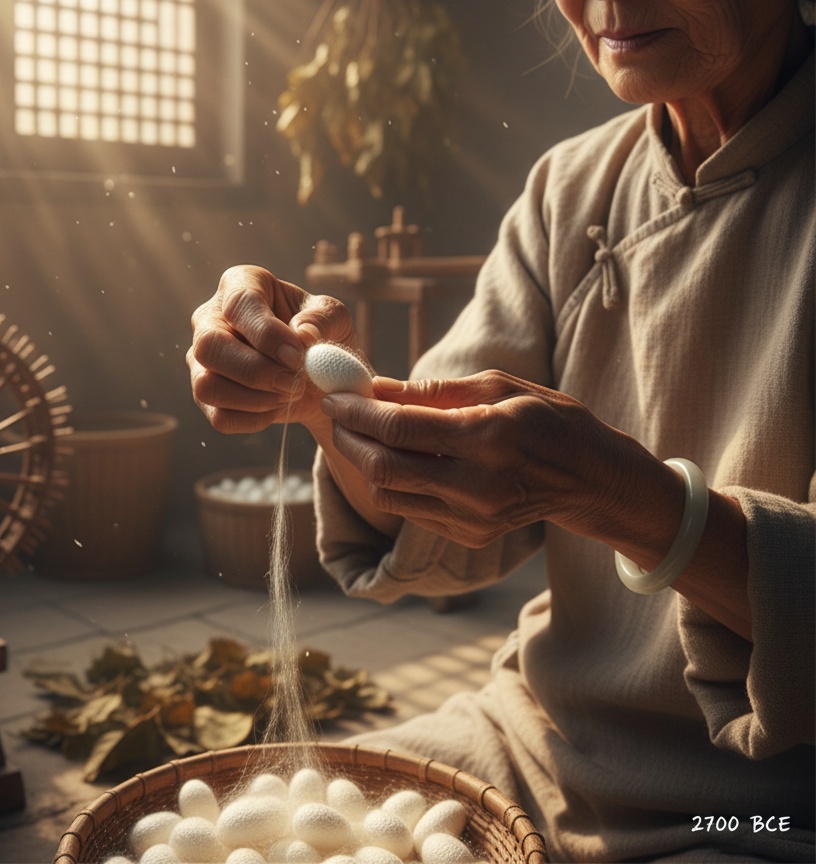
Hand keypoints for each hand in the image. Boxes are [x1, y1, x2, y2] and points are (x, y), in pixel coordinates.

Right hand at [188, 265, 358, 432]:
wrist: (319, 375)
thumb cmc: (321, 334)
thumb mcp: (334, 318)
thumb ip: (320, 319)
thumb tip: (300, 335)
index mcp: (241, 285)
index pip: (239, 305)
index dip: (268, 334)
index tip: (298, 355)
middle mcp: (210, 319)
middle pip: (208, 347)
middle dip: (256, 371)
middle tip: (295, 382)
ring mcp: (202, 360)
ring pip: (206, 386)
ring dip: (255, 399)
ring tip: (289, 393)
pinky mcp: (207, 396)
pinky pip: (220, 417)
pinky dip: (255, 419)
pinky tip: (277, 406)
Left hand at [319, 369, 665, 548]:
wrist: (590, 478)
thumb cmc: (545, 418)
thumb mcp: (496, 386)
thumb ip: (430, 392)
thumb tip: (373, 388)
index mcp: (486, 438)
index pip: (397, 428)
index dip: (355, 410)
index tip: (333, 394)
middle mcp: (476, 487)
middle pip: (382, 468)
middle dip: (348, 438)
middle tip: (337, 414)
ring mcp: (472, 519)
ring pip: (388, 494)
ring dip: (363, 462)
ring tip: (360, 432)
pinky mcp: (469, 536)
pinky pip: (410, 509)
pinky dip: (391, 481)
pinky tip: (392, 457)